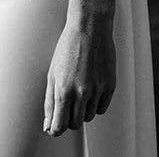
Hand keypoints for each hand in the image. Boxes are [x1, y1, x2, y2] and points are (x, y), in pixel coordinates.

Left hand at [42, 18, 116, 135]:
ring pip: (90, 117)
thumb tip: (48, 124)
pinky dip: (96, 104)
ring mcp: (98, 88)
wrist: (90, 28)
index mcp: (63, 90)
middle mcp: (81, 92)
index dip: (56, 129)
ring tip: (80, 94)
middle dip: (69, 119)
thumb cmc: (69, 48)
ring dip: (83, 111)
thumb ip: (50, 102)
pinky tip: (92, 91)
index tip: (56, 126)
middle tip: (68, 106)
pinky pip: (103, 108)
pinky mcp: (110, 84)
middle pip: (75, 124)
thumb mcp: (52, 75)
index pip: (59, 126)